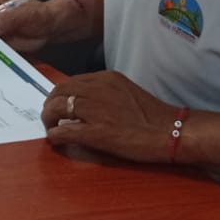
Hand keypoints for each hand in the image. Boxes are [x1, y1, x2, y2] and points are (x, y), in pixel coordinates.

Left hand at [41, 71, 181, 163]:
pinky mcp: (96, 132)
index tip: (58, 103)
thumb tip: (86, 103)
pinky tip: (56, 140)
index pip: (71, 82)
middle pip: (59, 92)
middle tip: (50, 116)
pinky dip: (55, 135)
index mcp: (106, 79)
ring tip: (51, 128)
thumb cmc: (154, 116)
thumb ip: (106, 93)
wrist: (171, 132)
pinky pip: (64, 131)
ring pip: (57, 109)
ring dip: (49, 119)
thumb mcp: (126, 92)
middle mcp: (97, 90)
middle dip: (50, 104)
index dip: (60, 94)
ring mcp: (95, 110)